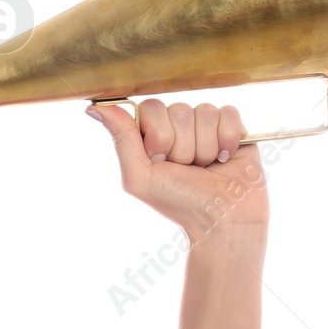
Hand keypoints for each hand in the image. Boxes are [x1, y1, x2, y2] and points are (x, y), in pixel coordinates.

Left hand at [84, 98, 268, 241]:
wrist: (222, 220)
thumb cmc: (179, 202)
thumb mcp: (140, 176)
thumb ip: (121, 139)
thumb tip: (93, 107)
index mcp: (151, 133)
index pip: (151, 108)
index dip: (158, 136)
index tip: (161, 161)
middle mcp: (177, 125)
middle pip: (178, 110)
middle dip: (183, 147)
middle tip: (187, 169)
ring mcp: (205, 125)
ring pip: (204, 112)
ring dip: (206, 148)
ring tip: (206, 167)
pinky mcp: (234, 126)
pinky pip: (228, 113)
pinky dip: (227, 140)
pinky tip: (225, 159)